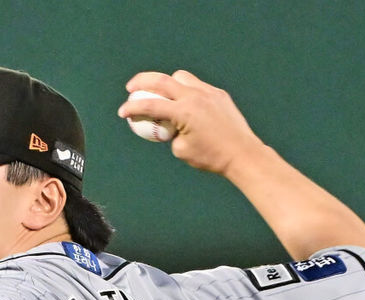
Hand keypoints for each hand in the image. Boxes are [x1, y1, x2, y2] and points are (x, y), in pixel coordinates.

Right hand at [118, 70, 261, 177]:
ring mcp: (208, 92)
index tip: (122, 112)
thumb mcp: (181, 150)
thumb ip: (169, 133)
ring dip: (166, 83)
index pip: (151, 105)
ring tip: (161, 95)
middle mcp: (195, 96)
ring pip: (180, 77)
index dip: (133, 107)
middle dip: (142, 81)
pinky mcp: (218, 93)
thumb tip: (164, 124)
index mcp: (184, 112)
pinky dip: (185, 91)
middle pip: (161, 80)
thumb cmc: (210, 158)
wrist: (241, 154)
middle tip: (131, 88)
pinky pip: (196, 86)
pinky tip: (184, 103)